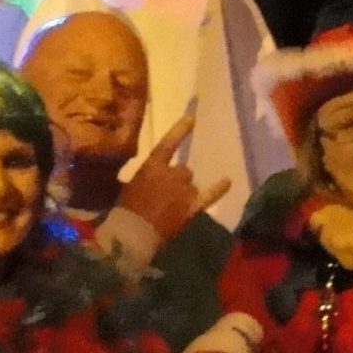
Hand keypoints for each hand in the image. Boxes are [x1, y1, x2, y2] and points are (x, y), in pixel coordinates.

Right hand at [116, 116, 230, 246]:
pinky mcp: (192, 207)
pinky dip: (219, 188)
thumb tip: (149, 180)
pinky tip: (228, 181)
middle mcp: (171, 174)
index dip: (180, 131)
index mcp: (151, 166)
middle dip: (176, 180)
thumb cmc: (125, 211)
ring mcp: (184, 190)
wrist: (133, 233)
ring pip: (190, 183)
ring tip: (172, 207)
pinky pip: (210, 194)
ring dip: (185, 191)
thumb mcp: (128, 187)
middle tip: (165, 196)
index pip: (168, 143)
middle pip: (183, 170)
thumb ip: (144, 179)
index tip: (192, 119)